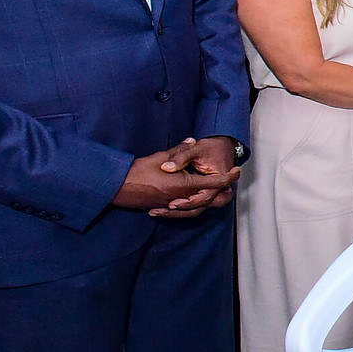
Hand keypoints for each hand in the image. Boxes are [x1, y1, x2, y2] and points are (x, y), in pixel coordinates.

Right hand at [113, 138, 239, 216]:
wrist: (116, 188)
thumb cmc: (137, 171)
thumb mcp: (161, 157)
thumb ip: (179, 151)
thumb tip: (191, 141)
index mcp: (183, 185)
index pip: (214, 183)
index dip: (228, 178)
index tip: (236, 171)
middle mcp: (180, 198)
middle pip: (209, 198)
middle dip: (221, 189)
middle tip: (228, 179)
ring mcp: (172, 205)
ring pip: (198, 207)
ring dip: (208, 198)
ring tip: (216, 189)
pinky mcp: (163, 208)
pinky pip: (184, 210)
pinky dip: (192, 205)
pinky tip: (192, 198)